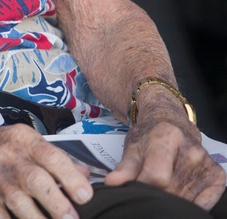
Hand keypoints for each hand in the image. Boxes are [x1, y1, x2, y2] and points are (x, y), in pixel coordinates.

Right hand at [0, 123, 92, 218]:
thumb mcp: (18, 140)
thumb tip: (85, 174)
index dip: (70, 176)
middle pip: (36, 181)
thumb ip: (51, 156)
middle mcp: (6, 156)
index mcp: (21, 139)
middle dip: (58, 204)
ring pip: (20, 204)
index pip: (51, 156)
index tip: (85, 195)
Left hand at [106, 96, 224, 209]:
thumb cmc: (150, 136)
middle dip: (155, 194)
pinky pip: (204, 202)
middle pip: (171, 190)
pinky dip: (190, 203)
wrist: (172, 123)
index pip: (156, 176)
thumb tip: (111, 183)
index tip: (135, 188)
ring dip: (171, 199)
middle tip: (148, 186)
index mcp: (167, 137)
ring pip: (185, 198)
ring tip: (162, 186)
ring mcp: (206, 163)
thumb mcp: (133, 147)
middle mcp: (191, 150)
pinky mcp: (217, 176)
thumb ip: (124, 167)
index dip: (142, 187)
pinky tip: (179, 193)